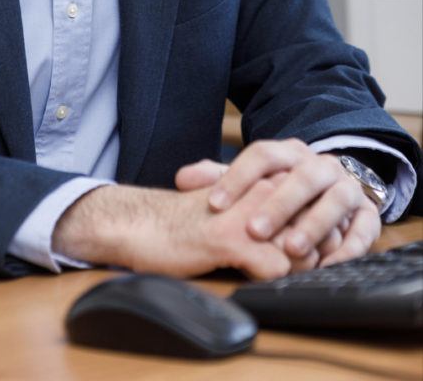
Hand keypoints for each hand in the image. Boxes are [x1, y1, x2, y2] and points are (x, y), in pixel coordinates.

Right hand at [52, 180, 295, 279]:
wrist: (142, 224)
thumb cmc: (188, 221)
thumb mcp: (234, 206)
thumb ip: (267, 209)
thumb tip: (309, 235)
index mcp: (263, 178)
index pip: (315, 208)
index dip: (317, 235)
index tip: (305, 249)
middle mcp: (261, 190)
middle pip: (315, 230)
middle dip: (312, 254)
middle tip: (291, 265)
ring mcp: (248, 213)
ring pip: (301, 250)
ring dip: (293, 269)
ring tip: (267, 272)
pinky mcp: (231, 239)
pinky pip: (276, 269)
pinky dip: (272, 281)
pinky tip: (251, 277)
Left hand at [176, 140, 380, 266]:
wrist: (332, 188)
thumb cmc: (282, 188)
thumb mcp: (251, 180)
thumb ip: (217, 178)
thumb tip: (182, 178)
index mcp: (289, 153)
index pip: (263, 155)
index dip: (237, 177)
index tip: (213, 203)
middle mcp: (320, 166)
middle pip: (302, 177)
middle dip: (278, 204)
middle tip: (253, 230)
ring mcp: (347, 188)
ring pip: (336, 200)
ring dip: (314, 224)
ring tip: (292, 249)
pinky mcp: (368, 214)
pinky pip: (364, 229)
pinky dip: (348, 247)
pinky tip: (327, 264)